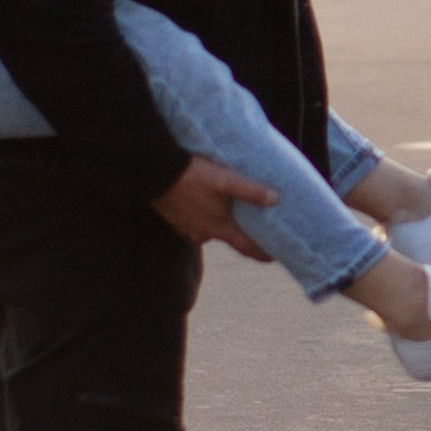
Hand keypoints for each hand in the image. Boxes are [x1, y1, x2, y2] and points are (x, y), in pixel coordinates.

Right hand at [150, 155, 274, 256]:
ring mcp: (187, 229)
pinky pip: (194, 223)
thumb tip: (275, 199)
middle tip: (254, 230)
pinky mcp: (174, 220)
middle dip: (241, 235)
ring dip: (220, 224)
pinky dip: (202, 217)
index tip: (275, 258)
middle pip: (228, 238)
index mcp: (219, 228)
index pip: (246, 247)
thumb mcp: (225, 180)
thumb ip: (250, 191)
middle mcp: (204, 234)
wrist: (155, 173)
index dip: (262, 254)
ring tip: (227, 212)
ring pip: (210, 230)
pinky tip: (203, 205)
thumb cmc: (193, 176)